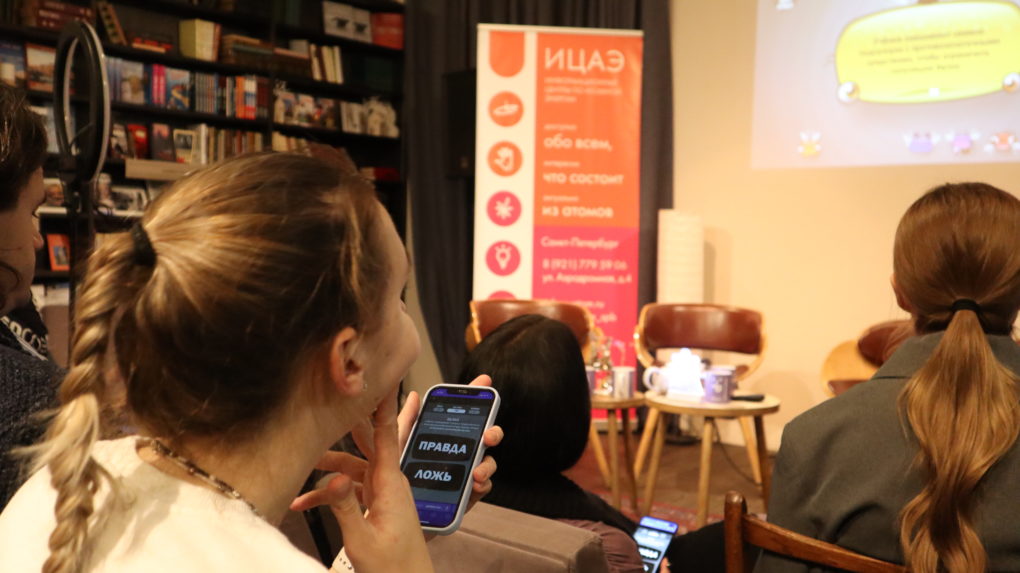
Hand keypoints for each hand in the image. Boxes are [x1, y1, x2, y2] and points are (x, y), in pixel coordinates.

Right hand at [291, 385, 432, 572]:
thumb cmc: (391, 567)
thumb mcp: (363, 538)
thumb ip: (345, 506)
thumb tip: (332, 476)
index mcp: (391, 483)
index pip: (387, 433)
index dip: (384, 403)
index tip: (383, 375)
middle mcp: (389, 480)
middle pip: (368, 439)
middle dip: (351, 419)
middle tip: (338, 393)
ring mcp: (382, 490)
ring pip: (352, 464)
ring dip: (328, 463)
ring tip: (300, 460)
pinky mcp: (375, 502)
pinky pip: (350, 487)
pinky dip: (329, 492)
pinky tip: (301, 504)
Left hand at [395, 376, 502, 510]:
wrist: (392, 521)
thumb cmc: (392, 483)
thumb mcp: (396, 448)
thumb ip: (405, 423)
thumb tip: (413, 395)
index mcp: (443, 440)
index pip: (463, 415)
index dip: (475, 397)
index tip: (484, 381)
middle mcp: (457, 456)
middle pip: (483, 438)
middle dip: (492, 432)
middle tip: (488, 435)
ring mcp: (462, 477)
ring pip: (486, 463)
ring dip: (487, 464)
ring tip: (477, 471)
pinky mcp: (463, 499)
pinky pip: (480, 490)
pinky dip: (482, 486)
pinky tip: (475, 485)